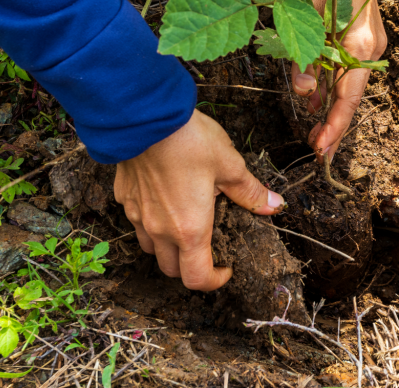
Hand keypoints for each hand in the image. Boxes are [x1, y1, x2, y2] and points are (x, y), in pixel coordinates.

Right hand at [113, 110, 284, 290]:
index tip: (226, 269)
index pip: (196, 278)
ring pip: (150, 248)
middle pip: (171, 269)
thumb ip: (250, 191)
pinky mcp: (124, 197)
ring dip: (168, 247)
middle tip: (209, 248)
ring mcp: (138, 214)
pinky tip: (164, 198)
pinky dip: (151, 221)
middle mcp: (160, 229)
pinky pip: (137, 221)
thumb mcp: (229, 164)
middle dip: (191, 267)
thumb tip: (274, 205)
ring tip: (186, 224)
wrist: (144, 116)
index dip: (214, 282)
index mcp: (189, 229)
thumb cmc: (189, 141)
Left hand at [291, 0, 387, 159]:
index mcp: (360, 42)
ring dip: (332, 110)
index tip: (321, 148)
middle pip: (352, 97)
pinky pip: (346, 72)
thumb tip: (305, 92)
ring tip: (315, 135)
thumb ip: (303, 53)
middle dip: (335, 127)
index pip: (349, 95)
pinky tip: (317, 105)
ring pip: (349, 87)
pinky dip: (332, 90)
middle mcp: (370, 48)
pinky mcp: (361, 41)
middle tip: (318, 153)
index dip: (335, 125)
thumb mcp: (304, 9)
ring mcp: (368, 46)